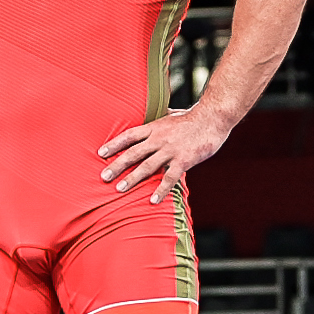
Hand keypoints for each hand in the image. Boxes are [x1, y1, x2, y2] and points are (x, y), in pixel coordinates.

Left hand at [98, 106, 228, 204]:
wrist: (212, 118)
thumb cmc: (192, 117)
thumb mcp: (171, 114)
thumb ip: (159, 118)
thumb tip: (150, 113)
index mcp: (154, 127)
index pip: (129, 136)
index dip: (114, 144)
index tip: (101, 153)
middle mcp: (158, 139)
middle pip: (133, 153)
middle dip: (117, 165)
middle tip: (104, 177)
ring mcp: (170, 150)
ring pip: (147, 166)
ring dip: (132, 179)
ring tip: (120, 189)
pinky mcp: (183, 160)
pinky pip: (169, 178)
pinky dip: (160, 190)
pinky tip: (152, 200)